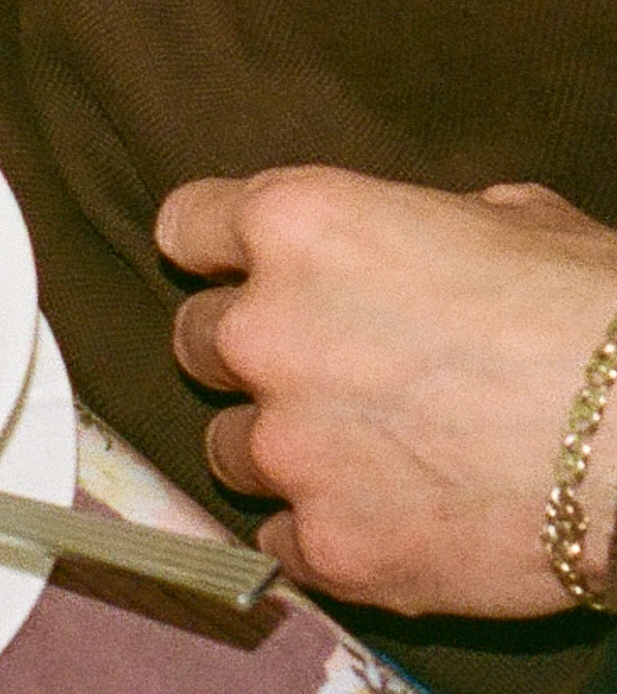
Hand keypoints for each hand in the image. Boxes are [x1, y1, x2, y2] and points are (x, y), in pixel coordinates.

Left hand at [159, 168, 616, 616]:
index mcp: (296, 224)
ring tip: (358, 453)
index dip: (218, 252)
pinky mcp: (329, 547)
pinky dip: (318, 531)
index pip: (188, 227)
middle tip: (321, 372)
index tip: (240, 272)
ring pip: (227, 447)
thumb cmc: (587, 311)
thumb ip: (415, 225)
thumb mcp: (499, 218)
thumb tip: (421, 240)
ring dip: (279, 449)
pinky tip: (378, 518)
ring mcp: (289, 447)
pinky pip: (277, 539)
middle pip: (197, 340)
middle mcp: (264, 329)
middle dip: (251, 355)